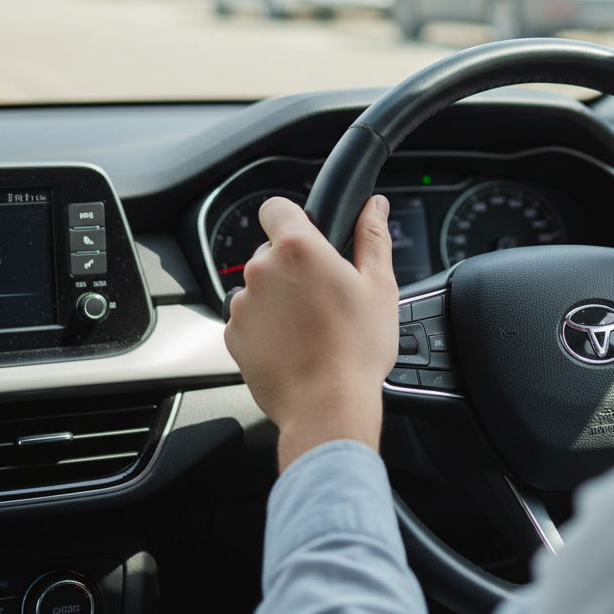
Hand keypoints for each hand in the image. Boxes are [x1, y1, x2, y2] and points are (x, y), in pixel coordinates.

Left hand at [224, 194, 397, 470]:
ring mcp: (243, 304)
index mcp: (299, 248)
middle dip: (294, 265)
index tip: (310, 236)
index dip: (293, 217)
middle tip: (325, 294)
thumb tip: (374, 206)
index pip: (276, 207)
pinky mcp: (233, 335)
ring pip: (261, 286)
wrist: (327, 407)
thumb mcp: (379, 285)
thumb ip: (373, 236)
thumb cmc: (357, 349)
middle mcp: (262, 270)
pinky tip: (295, 344)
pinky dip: (267, 326)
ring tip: (312, 325)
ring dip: (280, 297)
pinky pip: (249, 318)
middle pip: (271, 250)